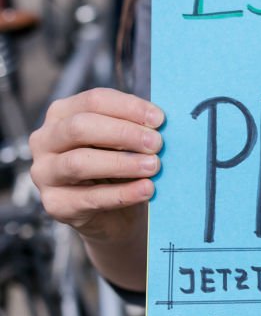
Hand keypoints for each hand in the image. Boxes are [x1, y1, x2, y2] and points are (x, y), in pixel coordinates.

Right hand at [29, 88, 163, 240]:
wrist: (115, 215)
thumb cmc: (120, 168)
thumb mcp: (125, 142)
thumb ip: (135, 128)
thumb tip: (159, 122)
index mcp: (62, 114)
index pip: (93, 100)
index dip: (128, 107)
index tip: (159, 119)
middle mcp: (45, 140)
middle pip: (80, 127)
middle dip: (124, 133)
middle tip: (157, 143)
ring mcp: (45, 173)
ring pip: (80, 162)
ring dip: (122, 163)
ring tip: (154, 166)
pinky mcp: (56, 204)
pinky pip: (90, 198)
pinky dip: (123, 193)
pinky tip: (147, 189)